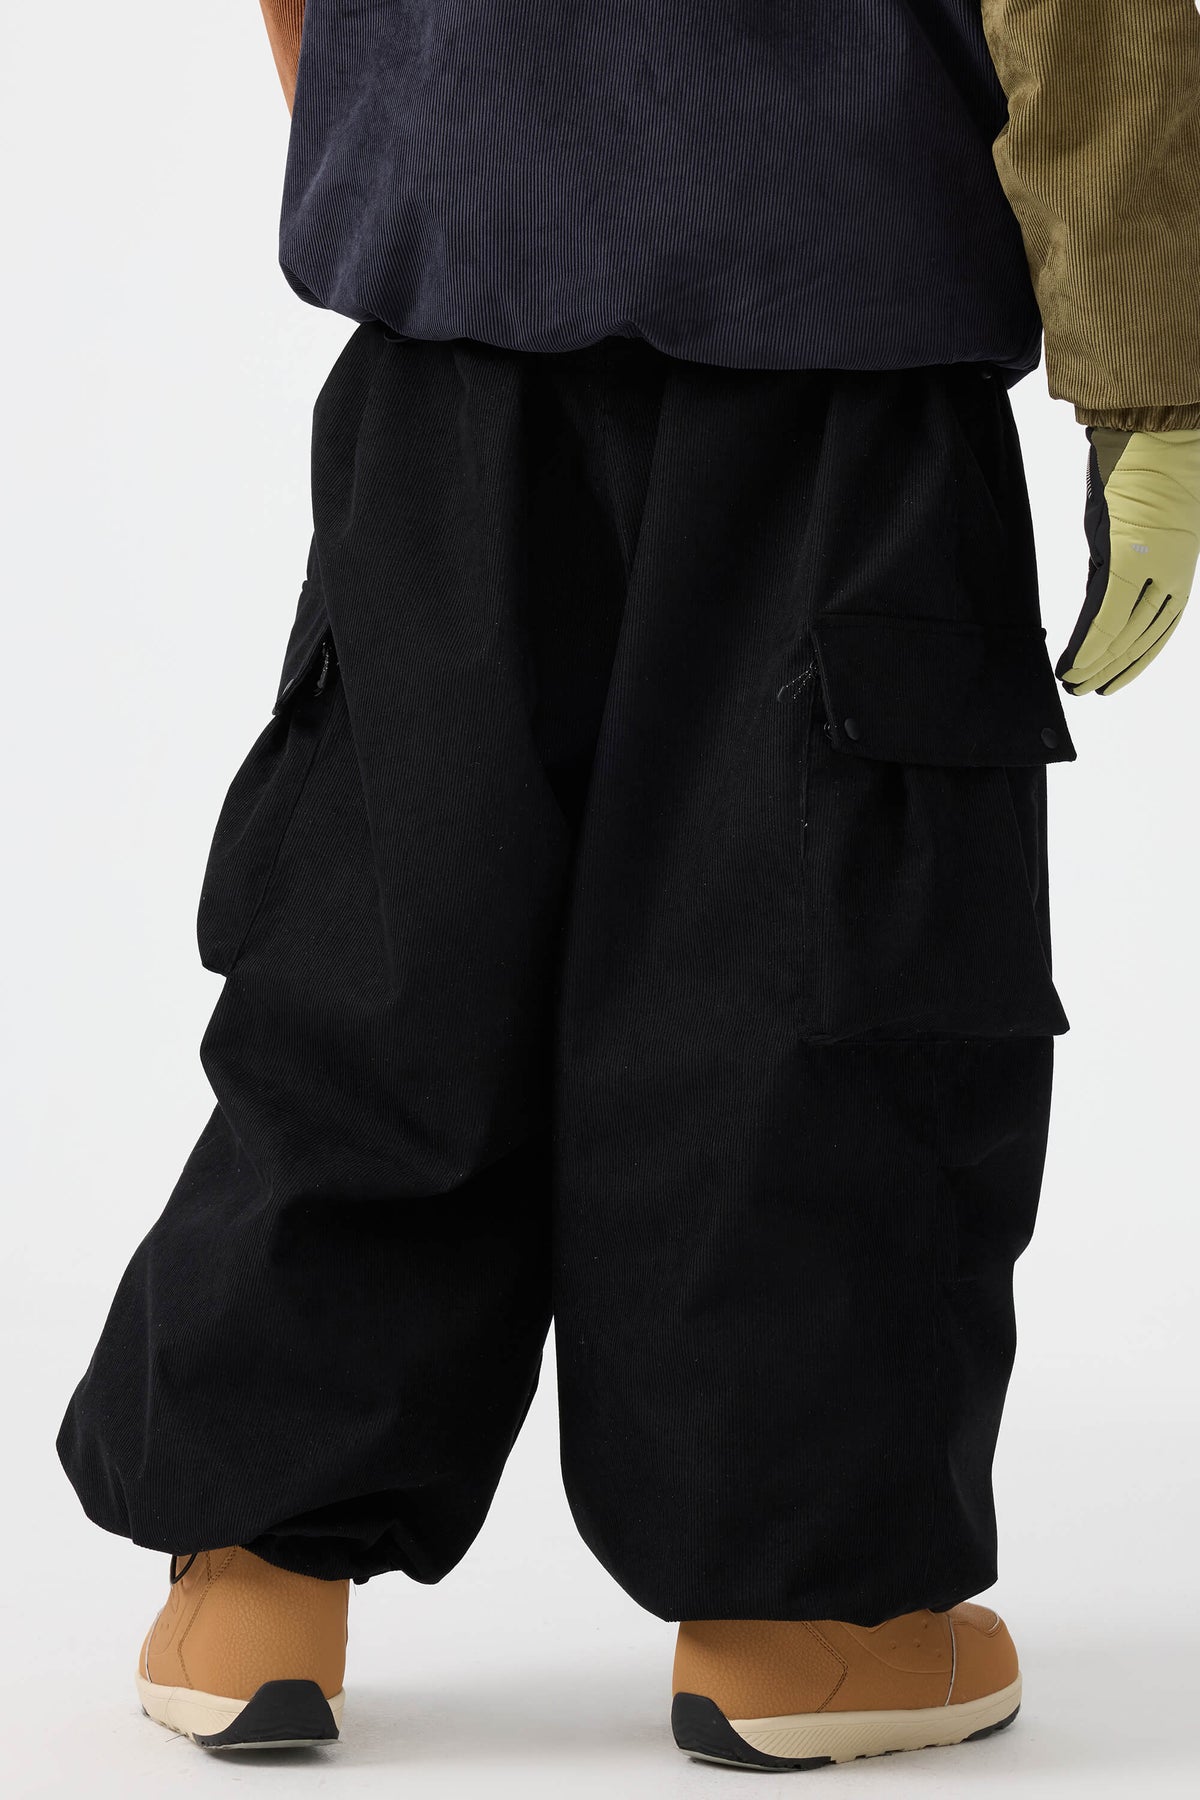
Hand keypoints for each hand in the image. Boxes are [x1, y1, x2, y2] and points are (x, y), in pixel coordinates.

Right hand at [1056, 428, 1199, 695]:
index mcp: (1180, 564)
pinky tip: (1074, 664)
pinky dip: (1090, 644)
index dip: (1135, 660)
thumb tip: (1105, 587)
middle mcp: (1172, 571)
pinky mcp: (1129, 557)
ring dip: (1098, 664)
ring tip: (1073, 683)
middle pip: (1143, 636)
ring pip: (1125, 632)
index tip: (1111, 681)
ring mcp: (1152, 566)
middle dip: (1113, 669)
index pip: (1160, 628)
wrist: (1160, 431)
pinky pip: (1108, 613)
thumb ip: (1129, 556)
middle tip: (1085, 691)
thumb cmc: (1151, 463)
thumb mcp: (1144, 519)